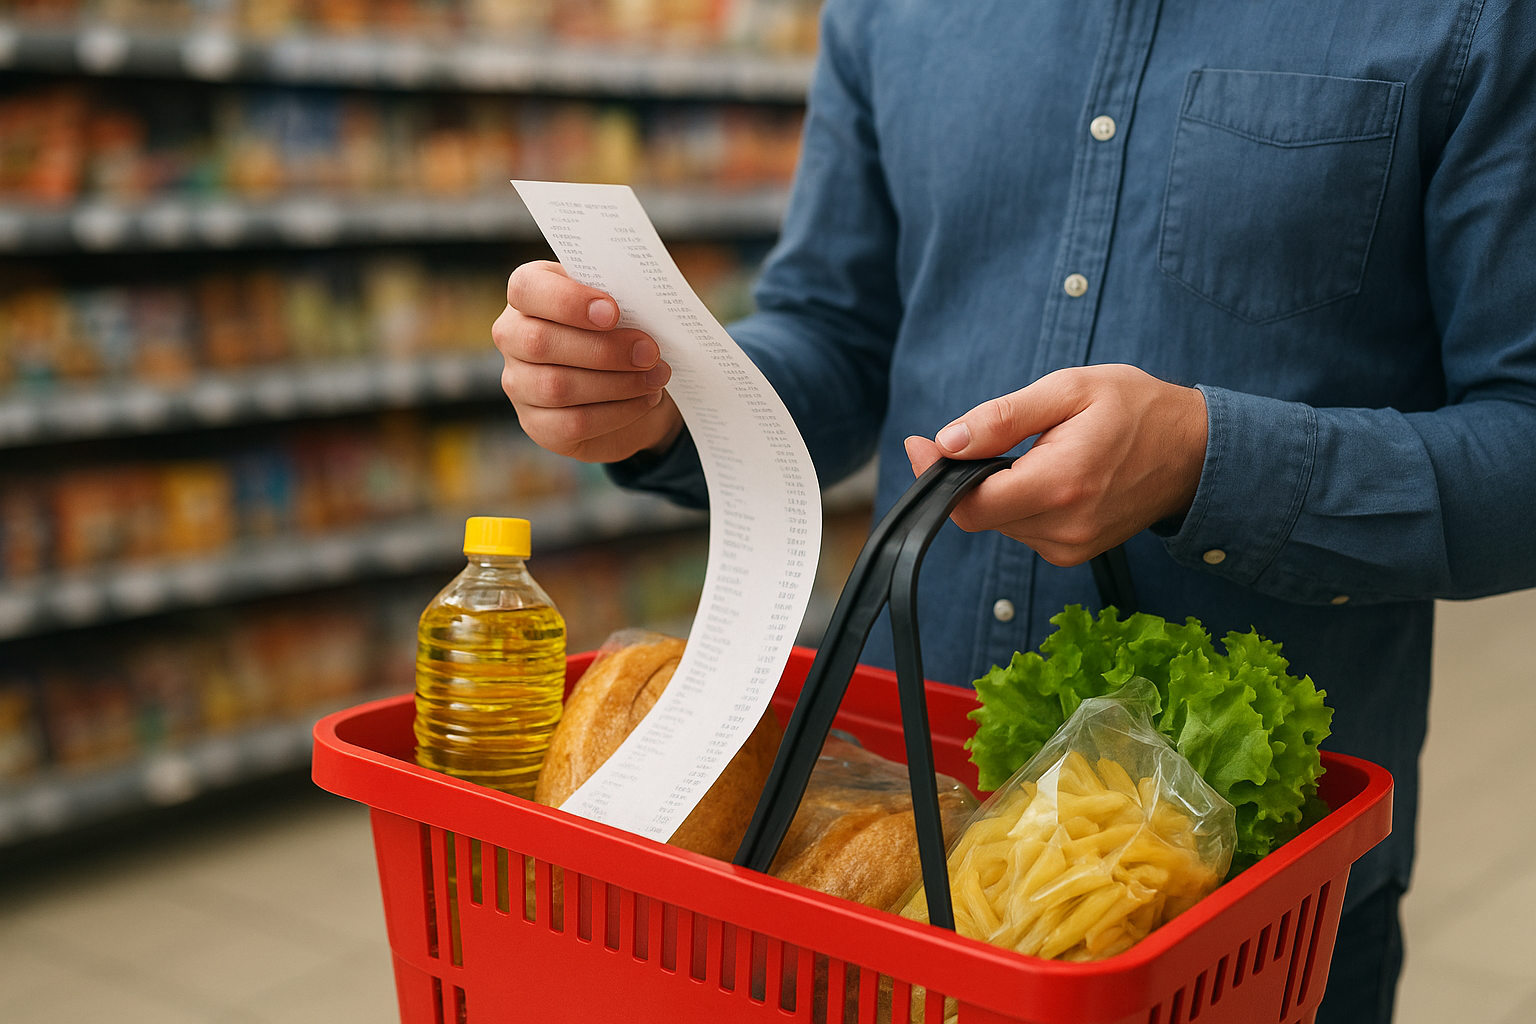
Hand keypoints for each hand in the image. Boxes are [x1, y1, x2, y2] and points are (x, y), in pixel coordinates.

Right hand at [493, 261, 684, 462]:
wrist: (631, 380)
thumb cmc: (621, 328)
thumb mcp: (621, 303)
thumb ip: (620, 296)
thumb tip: (641, 305)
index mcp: (529, 293)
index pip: (526, 289)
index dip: (567, 301)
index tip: (612, 312)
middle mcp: (513, 337)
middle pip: (540, 342)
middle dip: (603, 349)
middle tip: (649, 352)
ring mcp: (519, 384)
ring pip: (557, 387)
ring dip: (617, 383)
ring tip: (656, 376)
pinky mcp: (537, 424)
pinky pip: (573, 422)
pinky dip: (617, 412)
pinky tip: (645, 400)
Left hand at [903, 365, 1207, 565]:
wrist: (1196, 452)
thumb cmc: (1137, 410)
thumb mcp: (1069, 390)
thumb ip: (1004, 417)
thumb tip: (949, 440)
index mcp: (1060, 484)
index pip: (971, 504)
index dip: (937, 476)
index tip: (921, 446)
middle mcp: (1063, 528)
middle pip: (980, 514)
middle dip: (968, 477)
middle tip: (975, 437)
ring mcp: (1070, 547)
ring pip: (999, 523)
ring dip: (997, 489)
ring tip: (1032, 451)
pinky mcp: (1073, 553)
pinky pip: (1023, 530)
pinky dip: (1020, 502)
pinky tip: (1046, 474)